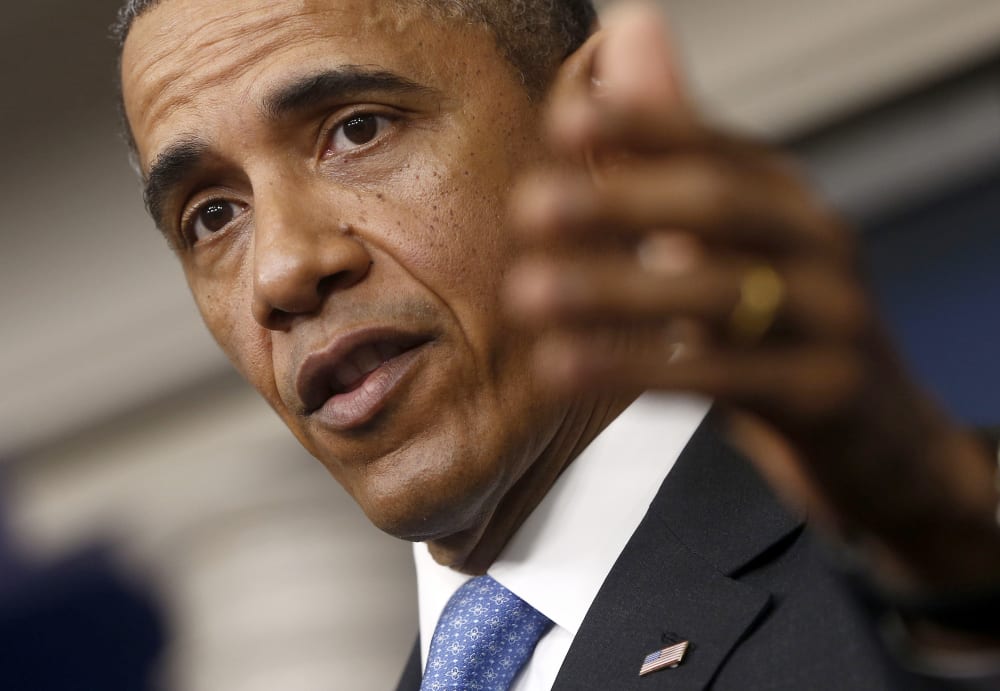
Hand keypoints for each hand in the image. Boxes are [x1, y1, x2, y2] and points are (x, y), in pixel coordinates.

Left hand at [504, 1, 999, 592]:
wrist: (878, 441)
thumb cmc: (777, 332)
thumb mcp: (728, 250)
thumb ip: (669, 158)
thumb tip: (627, 32)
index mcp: (786, 198)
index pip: (710, 143)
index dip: (638, 127)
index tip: (561, 125)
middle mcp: (818, 241)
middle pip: (718, 205)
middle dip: (618, 202)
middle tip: (527, 210)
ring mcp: (833, 318)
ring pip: (719, 294)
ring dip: (612, 291)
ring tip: (527, 295)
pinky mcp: (826, 394)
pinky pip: (723, 379)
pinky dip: (638, 370)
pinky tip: (566, 370)